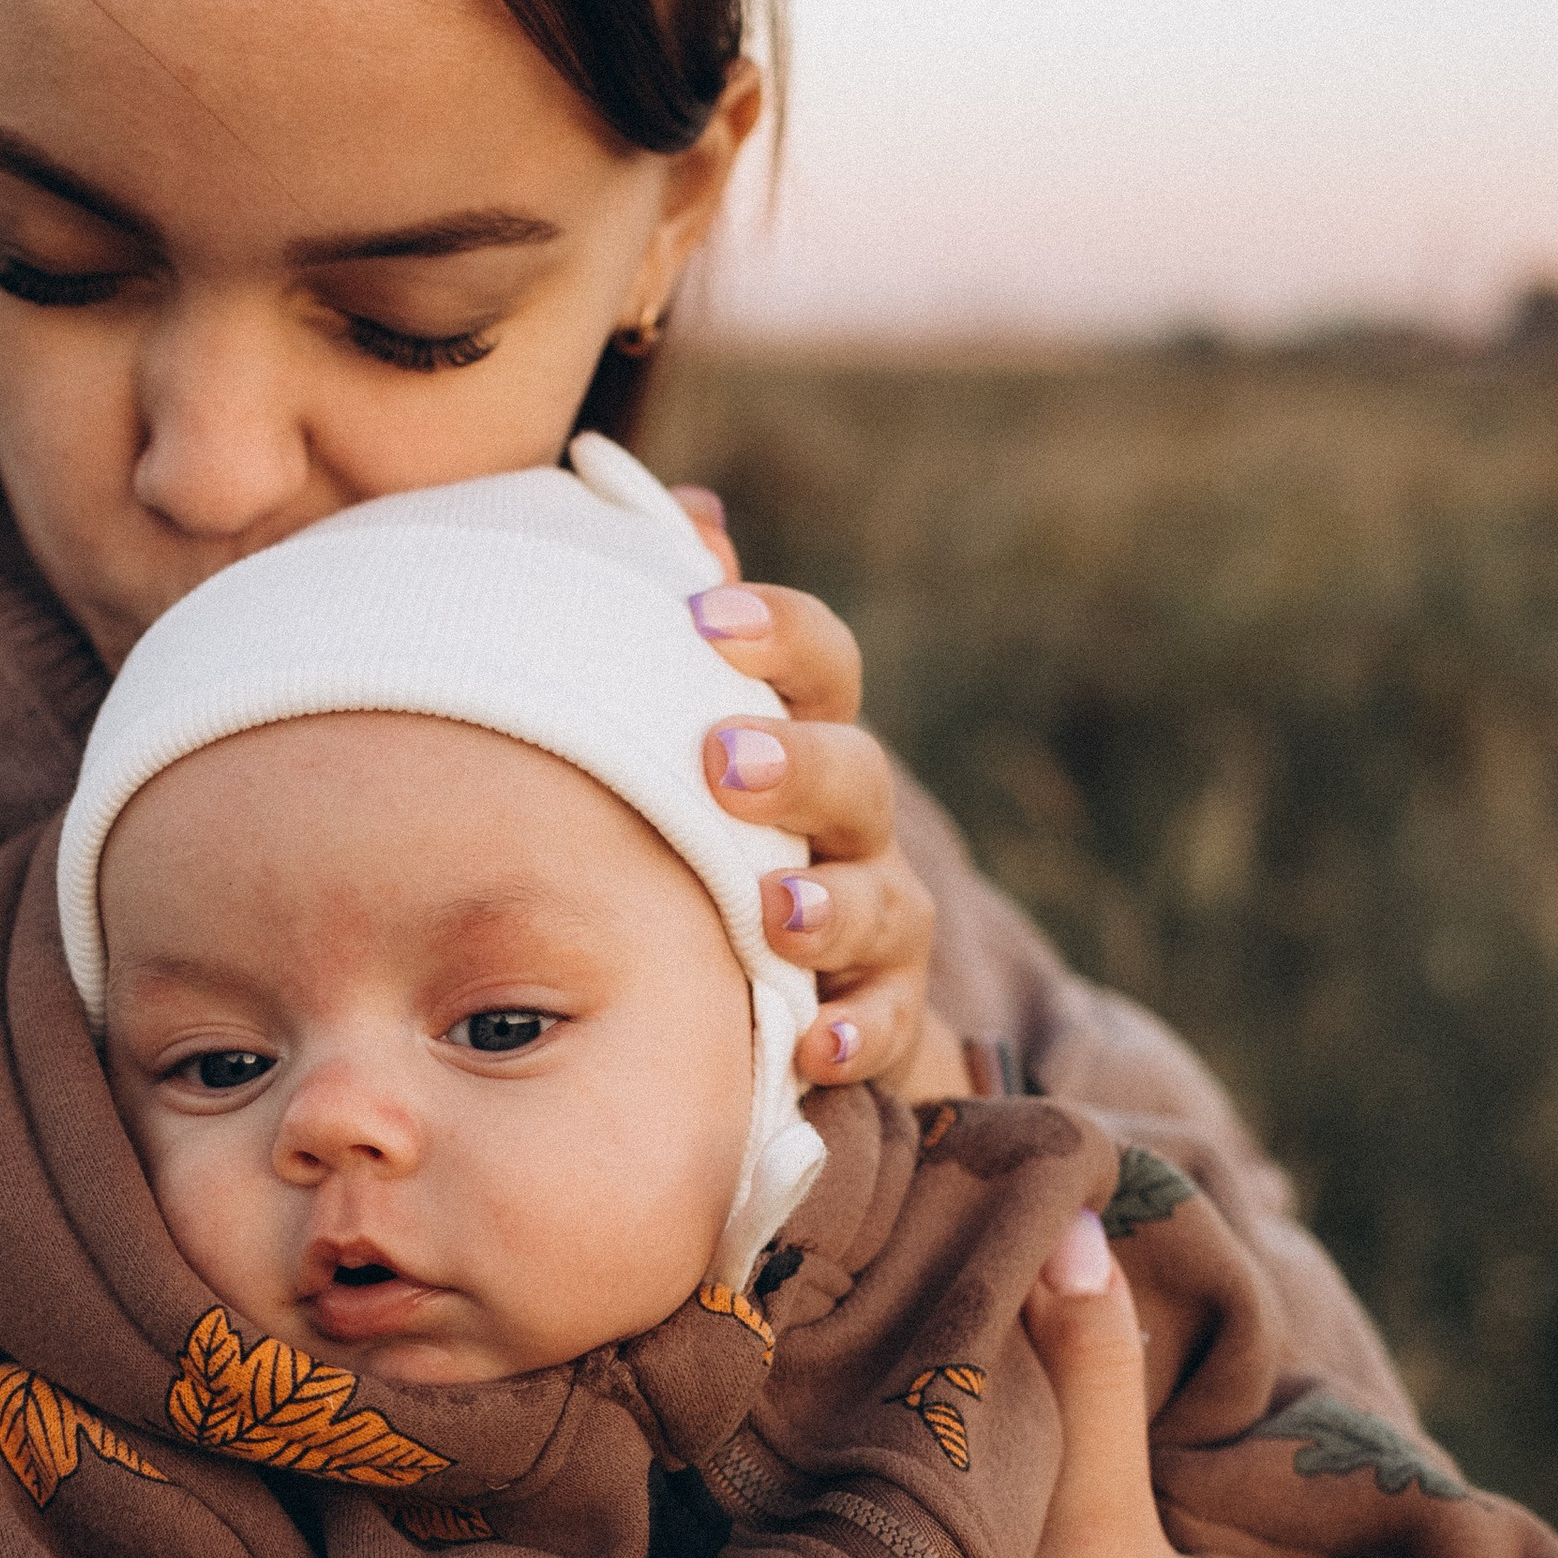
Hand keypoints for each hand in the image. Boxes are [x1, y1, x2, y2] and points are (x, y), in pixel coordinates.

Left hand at [669, 488, 961, 1099]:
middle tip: (723, 761)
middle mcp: (852, 822)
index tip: (704, 618)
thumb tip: (690, 512)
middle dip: (798, 766)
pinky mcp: (880, 1013)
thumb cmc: (697, 830)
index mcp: (803, 735)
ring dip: (830, 907)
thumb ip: (671, 632)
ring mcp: (877, 918)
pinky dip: (855, 1033)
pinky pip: (886, 1024)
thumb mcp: (671, 729)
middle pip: (857, 777)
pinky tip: (808, 1045)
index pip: (817, 661)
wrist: (755, 987)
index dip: (775, 632)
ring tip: (772, 913)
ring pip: (882, 903)